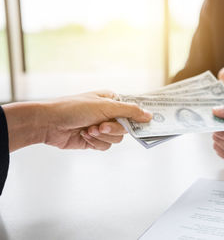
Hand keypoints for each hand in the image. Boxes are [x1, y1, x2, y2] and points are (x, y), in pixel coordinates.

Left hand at [3, 91, 151, 151]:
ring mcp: (101, 128)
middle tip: (100, 125)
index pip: (133, 110)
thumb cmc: (75, 108)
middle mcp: (109, 114)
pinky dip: (95, 143)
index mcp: (113, 101)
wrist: (49, 123)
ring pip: (116, 139)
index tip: (148, 123)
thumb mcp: (106, 106)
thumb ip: (130, 111)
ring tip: (88, 130)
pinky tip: (84, 135)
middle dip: (112, 128)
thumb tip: (150, 115)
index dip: (139, 118)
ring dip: (102, 136)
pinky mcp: (94, 140)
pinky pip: (105, 146)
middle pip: (126, 128)